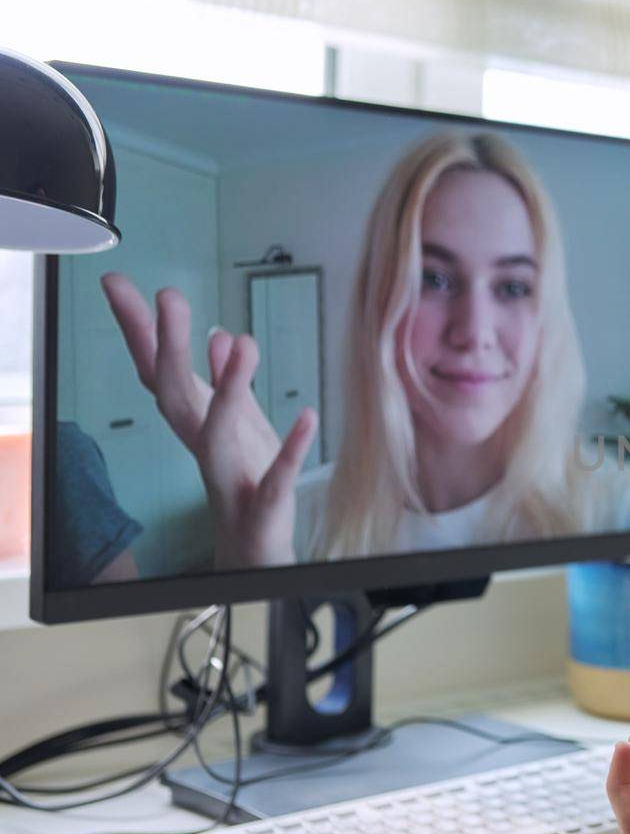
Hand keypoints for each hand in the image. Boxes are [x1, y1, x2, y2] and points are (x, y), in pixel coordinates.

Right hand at [101, 274, 317, 567]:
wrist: (256, 552)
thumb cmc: (246, 482)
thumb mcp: (239, 423)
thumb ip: (227, 382)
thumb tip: (218, 334)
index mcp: (196, 423)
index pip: (157, 369)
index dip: (139, 328)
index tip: (117, 281)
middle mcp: (202, 446)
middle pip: (174, 393)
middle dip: (168, 345)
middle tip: (169, 294)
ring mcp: (230, 477)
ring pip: (215, 432)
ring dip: (227, 388)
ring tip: (242, 342)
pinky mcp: (264, 506)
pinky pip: (276, 476)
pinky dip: (291, 448)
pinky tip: (308, 418)